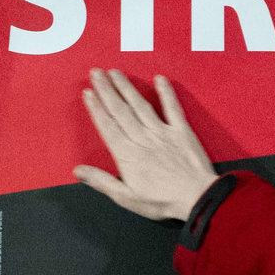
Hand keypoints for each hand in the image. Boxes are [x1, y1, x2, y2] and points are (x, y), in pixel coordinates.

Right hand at [72, 69, 218, 221]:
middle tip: (95, 72)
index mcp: (127, 154)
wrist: (197, 198)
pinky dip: (166, 92)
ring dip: (126, 87)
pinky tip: (159, 79)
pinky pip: (172, 107)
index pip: (107, 126)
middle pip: (120, 110)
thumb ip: (101, 182)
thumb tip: (78, 170)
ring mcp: (162, 132)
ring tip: (115, 72)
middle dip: (106, 90)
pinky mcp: (181, 131)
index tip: (87, 92)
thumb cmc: (161, 201)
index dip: (96, 108)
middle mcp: (142, 138)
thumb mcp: (127, 198)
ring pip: (140, 105)